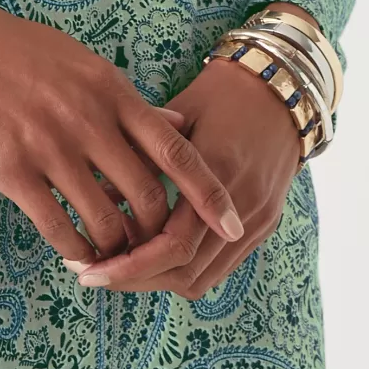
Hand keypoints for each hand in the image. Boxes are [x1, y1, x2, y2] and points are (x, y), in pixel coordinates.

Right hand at [0, 0, 245, 268]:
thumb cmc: (15, 48)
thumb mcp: (82, 62)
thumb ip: (129, 100)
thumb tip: (179, 123)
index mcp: (111, 90)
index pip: (177, 150)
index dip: (210, 194)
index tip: (235, 223)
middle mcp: (89, 120)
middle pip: (148, 196)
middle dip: (159, 233)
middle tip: (155, 248)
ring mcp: (50, 146)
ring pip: (106, 220)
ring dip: (117, 250)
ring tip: (115, 258)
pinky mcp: (11, 169)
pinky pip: (57, 227)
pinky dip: (76, 252)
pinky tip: (76, 258)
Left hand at [69, 51, 301, 296]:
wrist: (279, 90)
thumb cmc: (221, 95)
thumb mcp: (177, 115)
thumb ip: (142, 155)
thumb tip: (95, 193)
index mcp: (218, 170)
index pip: (174, 243)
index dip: (129, 264)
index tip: (89, 269)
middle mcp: (242, 203)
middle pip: (184, 271)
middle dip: (135, 279)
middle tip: (92, 272)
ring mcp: (257, 219)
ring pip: (201, 278)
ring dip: (156, 279)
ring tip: (116, 263)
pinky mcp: (263, 225)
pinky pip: (218, 268)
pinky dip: (181, 270)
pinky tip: (151, 252)